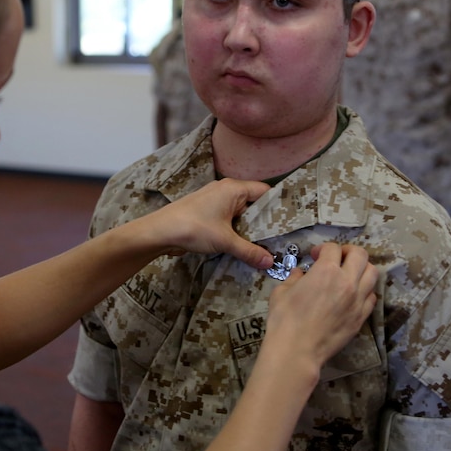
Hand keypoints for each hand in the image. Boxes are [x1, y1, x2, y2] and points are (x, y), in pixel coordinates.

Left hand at [149, 178, 272, 268]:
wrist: (159, 231)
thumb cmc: (193, 228)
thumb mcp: (225, 241)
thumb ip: (249, 251)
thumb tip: (270, 262)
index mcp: (233, 188)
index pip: (265, 192)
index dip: (278, 205)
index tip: (291, 220)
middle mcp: (226, 190)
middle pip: (254, 204)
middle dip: (265, 221)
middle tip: (282, 238)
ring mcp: (215, 201)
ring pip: (241, 213)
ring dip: (250, 228)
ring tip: (267, 244)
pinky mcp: (207, 213)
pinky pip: (229, 219)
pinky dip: (237, 230)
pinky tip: (245, 245)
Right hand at [264, 243, 378, 372]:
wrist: (297, 350)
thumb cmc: (285, 320)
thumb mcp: (281, 292)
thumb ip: (293, 278)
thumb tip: (300, 274)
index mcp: (325, 271)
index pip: (332, 248)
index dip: (322, 249)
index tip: (314, 257)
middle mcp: (347, 281)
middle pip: (360, 255)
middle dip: (348, 252)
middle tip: (337, 259)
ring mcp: (357, 300)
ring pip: (372, 273)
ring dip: (361, 269)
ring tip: (350, 275)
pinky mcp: (361, 317)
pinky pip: (372, 296)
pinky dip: (365, 291)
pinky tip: (353, 295)